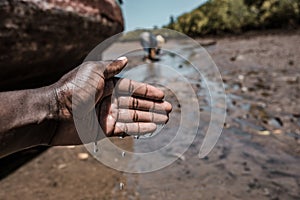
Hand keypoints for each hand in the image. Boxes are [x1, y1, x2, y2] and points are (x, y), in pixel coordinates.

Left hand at [50, 57, 171, 142]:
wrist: (55, 113)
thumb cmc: (73, 89)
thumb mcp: (93, 71)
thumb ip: (111, 67)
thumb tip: (126, 59)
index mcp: (108, 84)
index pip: (133, 87)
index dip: (148, 91)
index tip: (162, 94)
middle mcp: (110, 99)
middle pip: (137, 103)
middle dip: (154, 106)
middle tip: (169, 109)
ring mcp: (108, 115)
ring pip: (135, 116)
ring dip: (151, 117)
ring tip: (166, 119)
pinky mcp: (105, 129)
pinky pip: (126, 128)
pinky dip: (140, 128)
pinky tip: (152, 127)